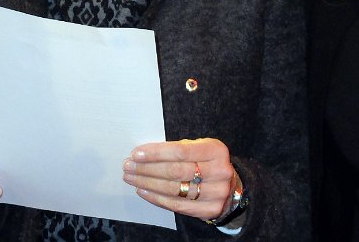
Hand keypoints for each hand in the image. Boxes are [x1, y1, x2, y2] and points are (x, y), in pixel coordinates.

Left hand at [123, 138, 239, 221]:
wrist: (230, 186)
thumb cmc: (207, 162)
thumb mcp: (199, 148)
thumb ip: (178, 149)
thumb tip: (144, 153)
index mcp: (216, 150)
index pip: (181, 151)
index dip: (157, 153)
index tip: (137, 153)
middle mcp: (219, 171)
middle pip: (175, 171)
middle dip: (147, 168)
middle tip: (128, 166)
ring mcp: (216, 193)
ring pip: (174, 189)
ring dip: (147, 183)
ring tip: (131, 178)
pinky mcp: (209, 209)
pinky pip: (177, 205)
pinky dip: (156, 198)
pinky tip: (143, 191)